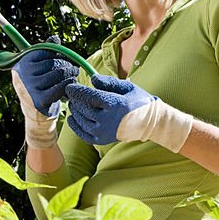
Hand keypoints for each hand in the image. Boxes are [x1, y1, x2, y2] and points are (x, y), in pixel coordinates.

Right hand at [11, 37, 77, 116]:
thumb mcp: (39, 68)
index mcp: (23, 62)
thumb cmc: (40, 86)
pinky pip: (61, 87)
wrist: (35, 113)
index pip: (47, 50)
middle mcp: (23, 73)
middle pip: (55, 61)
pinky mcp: (39, 100)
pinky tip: (70, 87)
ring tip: (73, 76)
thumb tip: (55, 37)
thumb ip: (46, 52)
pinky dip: (69, 85)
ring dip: (71, 74)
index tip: (66, 58)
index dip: (60, 53)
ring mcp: (30, 87)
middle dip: (68, 65)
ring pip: (60, 73)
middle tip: (74, 69)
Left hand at [66, 74, 192, 151]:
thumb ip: (108, 82)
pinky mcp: (102, 140)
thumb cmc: (138, 101)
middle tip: (72, 93)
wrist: (148, 123)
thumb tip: (91, 79)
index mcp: (115, 104)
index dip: (76, 90)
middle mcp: (108, 119)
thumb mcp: (127, 87)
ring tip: (74, 103)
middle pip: (82, 108)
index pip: (88, 96)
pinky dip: (75, 126)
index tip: (70, 86)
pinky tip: (72, 117)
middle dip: (75, 99)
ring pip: (81, 120)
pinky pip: (83, 134)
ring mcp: (104, 132)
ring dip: (74, 110)